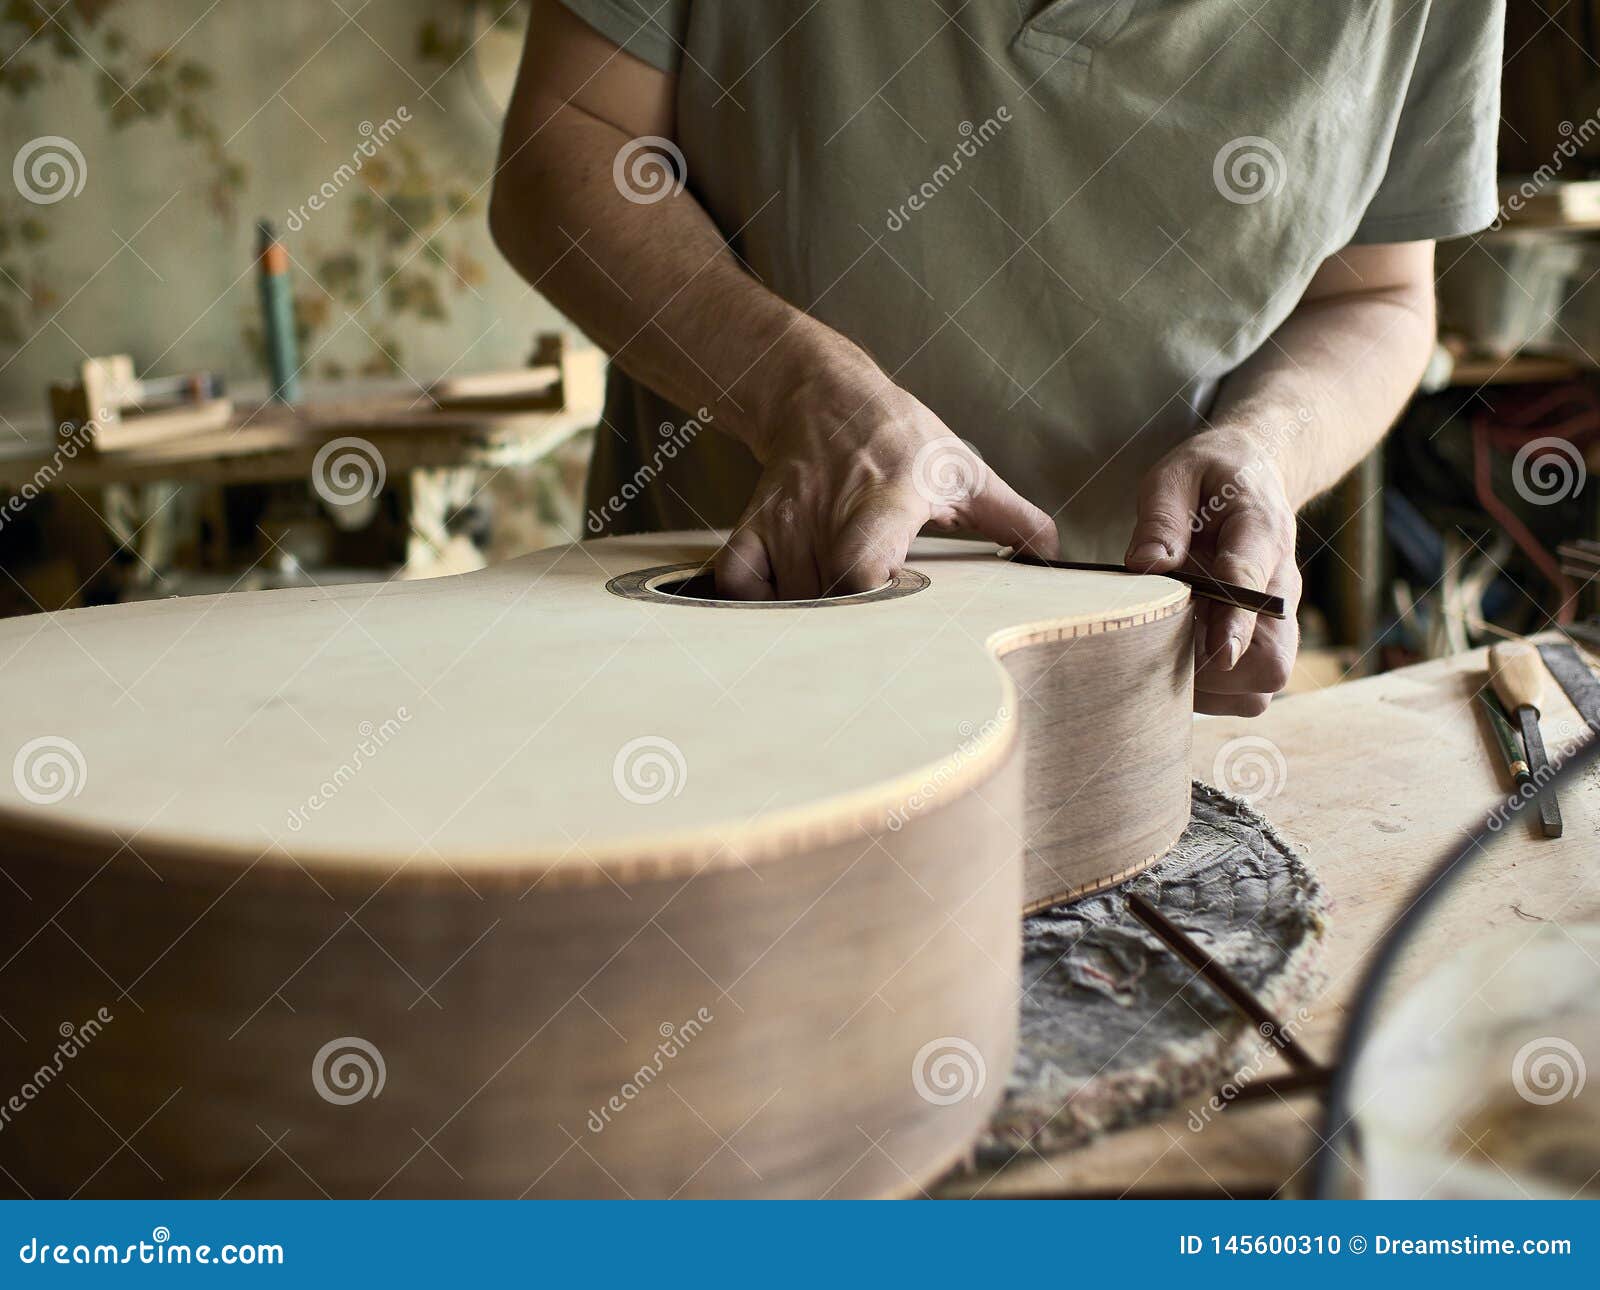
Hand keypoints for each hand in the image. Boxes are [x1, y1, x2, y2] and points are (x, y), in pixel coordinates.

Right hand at [714, 373, 1058, 598]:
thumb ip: (1013, 515)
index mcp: (889, 499)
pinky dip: (757, 606)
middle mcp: (831, 511)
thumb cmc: (899, 434)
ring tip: (844, 632)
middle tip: (873, 647)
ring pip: (787, 597)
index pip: (863, 565)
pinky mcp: (755, 523)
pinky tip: (790, 610)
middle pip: (826, 595)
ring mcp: (787, 519)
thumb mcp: (964, 468)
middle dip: (847, 630)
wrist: (821, 392)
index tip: (896, 625)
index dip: (872, 606)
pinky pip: (738, 582)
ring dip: (811, 623)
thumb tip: (1055, 556)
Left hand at [1124, 430, 1300, 715]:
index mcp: (1260, 532)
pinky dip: (1216, 690)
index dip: (1237, 623)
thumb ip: (1161, 519)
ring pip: (1264, 679)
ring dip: (1214, 685)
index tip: (1220, 653)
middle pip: (1273, 654)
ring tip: (1169, 651)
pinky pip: (1252, 689)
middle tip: (1165, 647)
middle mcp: (1281, 583)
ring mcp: (1280, 617)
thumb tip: (1144, 566)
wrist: (1255, 475)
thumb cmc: (1210, 476)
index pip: (1252, 584)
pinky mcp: (1270, 637)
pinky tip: (1183, 659)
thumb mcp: (1176, 475)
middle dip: (1216, 668)